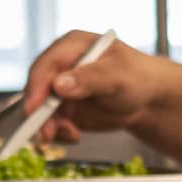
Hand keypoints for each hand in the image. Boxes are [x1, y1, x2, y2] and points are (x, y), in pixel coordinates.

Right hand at [22, 31, 161, 142]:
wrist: (148, 99)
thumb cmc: (138, 77)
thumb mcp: (119, 75)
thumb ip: (90, 78)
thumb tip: (59, 84)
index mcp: (72, 46)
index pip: (46, 65)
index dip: (36, 87)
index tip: (33, 109)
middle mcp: (60, 66)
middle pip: (37, 89)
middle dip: (40, 113)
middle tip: (48, 133)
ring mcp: (60, 88)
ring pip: (40, 110)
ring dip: (49, 126)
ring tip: (71, 134)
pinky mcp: (63, 108)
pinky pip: (50, 123)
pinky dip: (58, 133)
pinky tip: (75, 135)